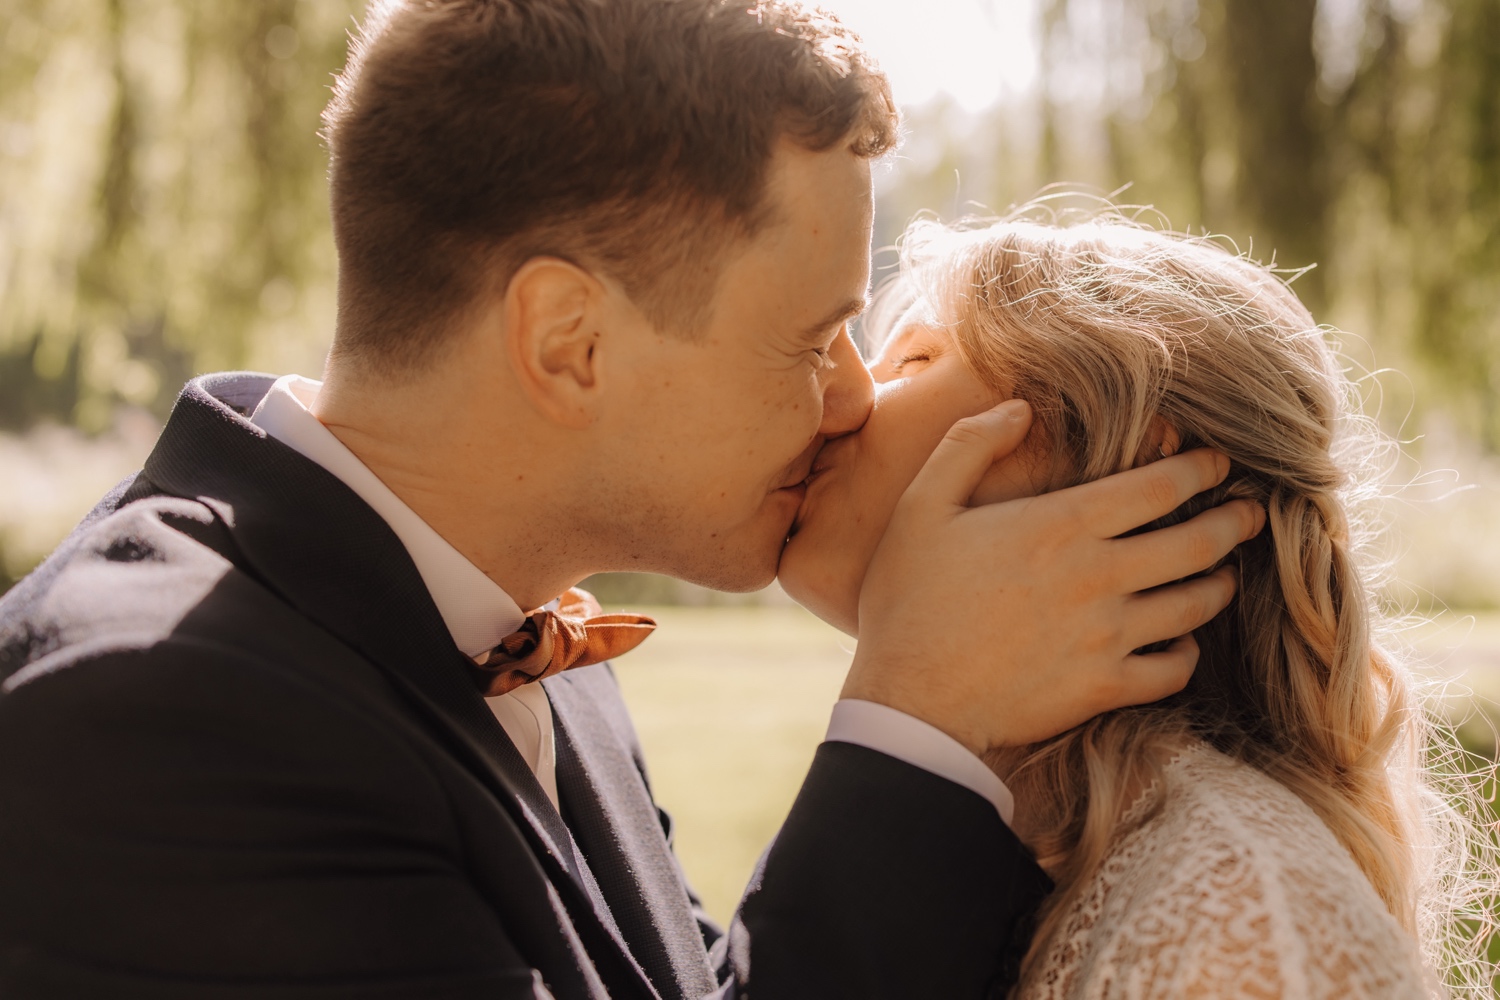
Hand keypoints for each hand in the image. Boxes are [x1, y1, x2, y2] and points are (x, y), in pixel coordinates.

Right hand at [843, 399, 1264, 754]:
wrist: (908, 699)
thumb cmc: (908, 599)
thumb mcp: (921, 505)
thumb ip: (970, 445)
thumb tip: (1019, 406)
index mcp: (1061, 524)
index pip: (1159, 486)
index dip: (1200, 469)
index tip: (1218, 462)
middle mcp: (1098, 576)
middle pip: (1196, 542)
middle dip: (1233, 521)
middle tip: (1251, 511)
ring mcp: (1107, 636)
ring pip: (1195, 604)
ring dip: (1218, 583)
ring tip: (1224, 573)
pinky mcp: (1105, 688)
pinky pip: (1174, 669)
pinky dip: (1188, 652)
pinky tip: (1181, 642)